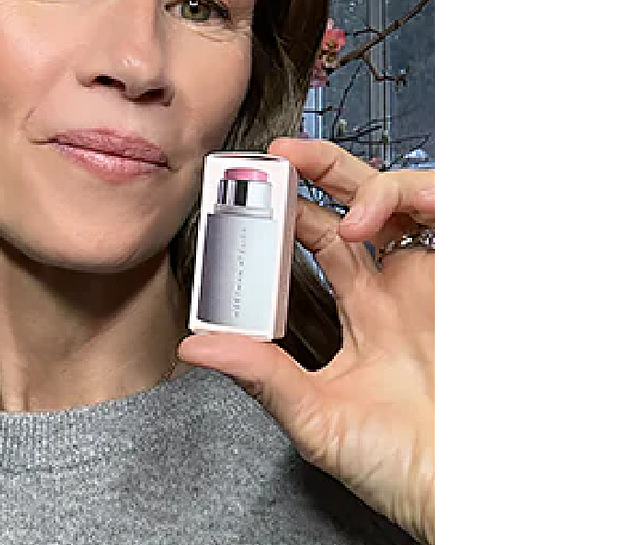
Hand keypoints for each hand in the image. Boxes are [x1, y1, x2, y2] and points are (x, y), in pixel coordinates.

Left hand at [178, 137, 436, 543]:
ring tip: (317, 184)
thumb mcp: (314, 416)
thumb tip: (195, 346)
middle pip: (351, 203)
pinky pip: (438, 210)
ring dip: (355, 177)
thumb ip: (261, 375)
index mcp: (359, 315)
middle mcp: (392, 288)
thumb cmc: (398, 464)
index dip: (283, 215)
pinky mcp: (447, 278)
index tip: (241, 200)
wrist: (447, 487)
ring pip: (393, 195)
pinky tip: (369, 216)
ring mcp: (425, 279)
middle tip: (275, 156)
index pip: (315, 241)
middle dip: (315, 170)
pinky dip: (409, 194)